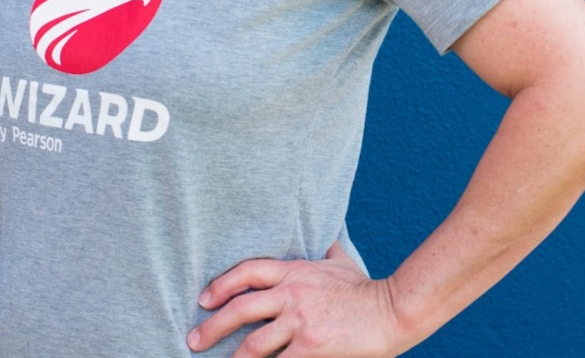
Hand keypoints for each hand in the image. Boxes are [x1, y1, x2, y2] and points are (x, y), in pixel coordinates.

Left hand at [187, 242, 400, 356]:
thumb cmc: (365, 288)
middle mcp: (292, 293)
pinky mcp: (311, 347)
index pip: (248, 271)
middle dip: (212, 326)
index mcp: (294, 270)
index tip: (204, 298)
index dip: (222, 284)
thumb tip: (325, 237)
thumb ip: (326, 251)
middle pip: (241, 308)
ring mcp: (300, 321)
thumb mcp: (340, 262)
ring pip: (253, 342)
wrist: (391, 309)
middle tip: (193, 338)